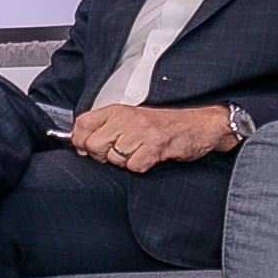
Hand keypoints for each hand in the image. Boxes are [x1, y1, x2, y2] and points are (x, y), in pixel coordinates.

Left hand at [66, 103, 236, 174]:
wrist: (199, 126)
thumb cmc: (163, 125)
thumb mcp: (131, 119)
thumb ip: (106, 128)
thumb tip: (80, 145)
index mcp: (118, 110)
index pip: (82, 123)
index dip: (78, 140)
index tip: (84, 148)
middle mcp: (127, 118)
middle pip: (93, 145)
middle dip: (102, 156)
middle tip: (117, 153)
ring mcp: (142, 131)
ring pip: (113, 158)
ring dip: (124, 162)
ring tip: (138, 152)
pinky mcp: (156, 145)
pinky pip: (134, 166)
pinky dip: (140, 166)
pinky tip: (149, 157)